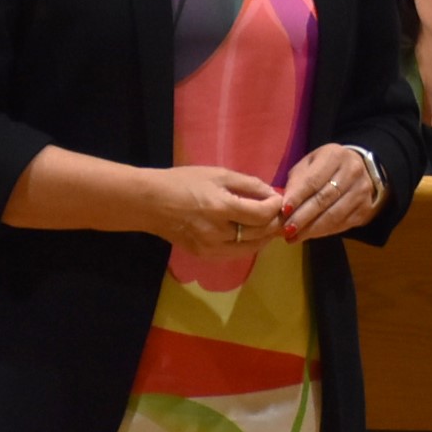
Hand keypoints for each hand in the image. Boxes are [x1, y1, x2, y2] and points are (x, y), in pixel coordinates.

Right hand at [142, 166, 283, 258]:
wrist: (151, 203)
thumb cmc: (183, 182)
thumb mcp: (218, 174)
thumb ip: (248, 184)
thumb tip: (271, 193)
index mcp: (221, 208)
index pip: (261, 215)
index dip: (275, 207)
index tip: (278, 199)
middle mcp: (217, 233)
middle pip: (259, 233)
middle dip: (274, 223)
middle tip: (281, 213)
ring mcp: (210, 248)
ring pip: (250, 248)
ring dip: (265, 237)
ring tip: (270, 224)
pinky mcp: (204, 256)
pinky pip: (235, 254)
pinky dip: (248, 245)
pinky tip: (252, 234)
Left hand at [279, 143, 384, 240]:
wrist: (360, 170)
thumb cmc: (327, 167)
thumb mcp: (310, 164)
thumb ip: (298, 181)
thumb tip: (286, 205)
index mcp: (335, 156)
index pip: (313, 180)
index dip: (298, 197)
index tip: (283, 211)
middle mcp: (352, 172)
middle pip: (324, 199)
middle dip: (302, 217)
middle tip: (286, 230)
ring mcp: (361, 191)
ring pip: (334, 215)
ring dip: (311, 229)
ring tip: (294, 237)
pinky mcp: (365, 208)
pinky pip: (342, 224)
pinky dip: (324, 232)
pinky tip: (310, 235)